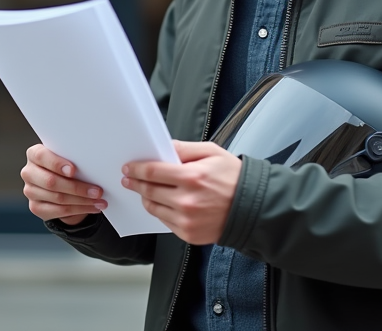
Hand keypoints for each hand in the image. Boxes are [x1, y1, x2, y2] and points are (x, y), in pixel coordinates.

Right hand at [21, 144, 107, 224]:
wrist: (59, 182)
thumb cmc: (66, 164)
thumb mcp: (68, 157)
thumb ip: (74, 157)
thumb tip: (95, 162)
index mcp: (34, 154)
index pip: (42, 156)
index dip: (57, 164)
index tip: (74, 170)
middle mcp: (29, 172)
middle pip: (51, 182)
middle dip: (77, 187)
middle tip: (97, 191)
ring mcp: (30, 191)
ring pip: (58, 198)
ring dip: (83, 201)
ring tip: (99, 201)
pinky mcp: (36, 207)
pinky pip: (59, 211)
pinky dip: (79, 209)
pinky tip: (92, 207)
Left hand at [122, 140, 241, 245]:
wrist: (251, 208)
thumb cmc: (233, 178)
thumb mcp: (212, 153)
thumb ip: (185, 149)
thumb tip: (164, 148)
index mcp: (192, 177)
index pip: (153, 172)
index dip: (137, 169)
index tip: (129, 168)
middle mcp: (187, 201)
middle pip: (149, 191)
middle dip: (135, 183)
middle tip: (129, 178)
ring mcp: (187, 220)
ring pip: (153, 208)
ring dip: (145, 198)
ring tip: (144, 190)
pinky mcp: (188, 234)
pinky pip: (164, 221)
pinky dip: (160, 211)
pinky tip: (163, 202)